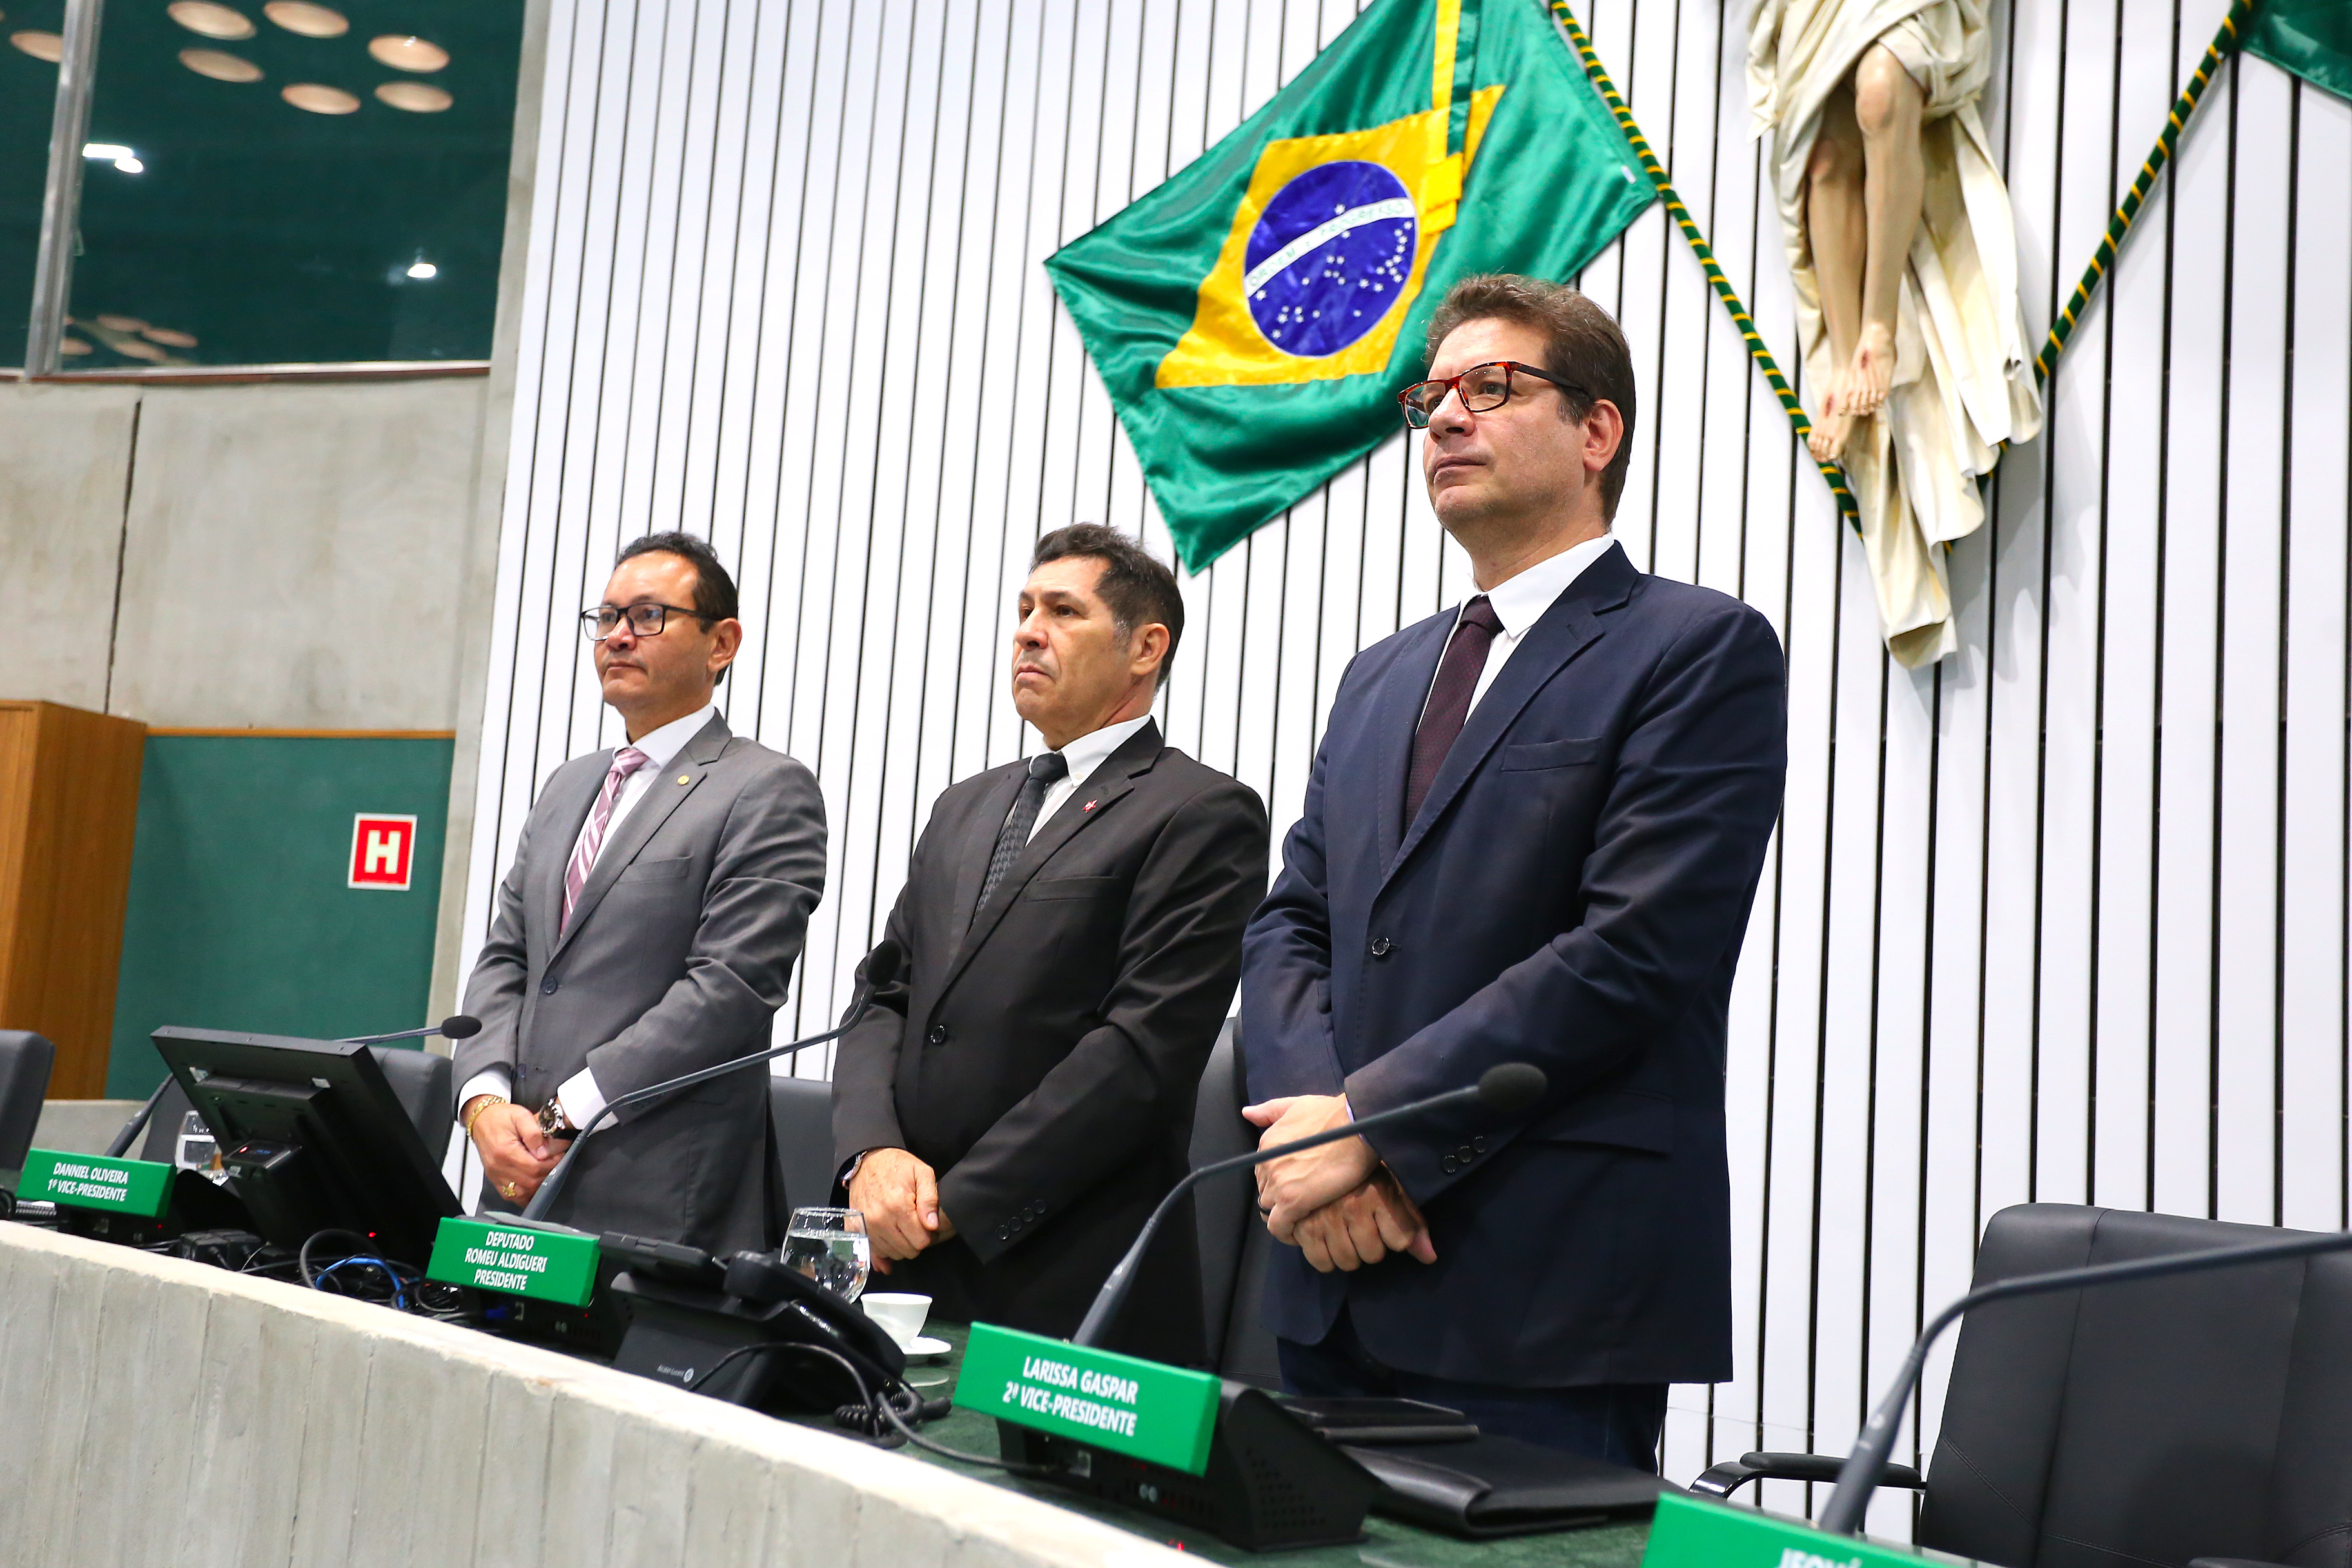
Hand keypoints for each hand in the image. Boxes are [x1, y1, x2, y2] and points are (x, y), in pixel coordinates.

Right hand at [471, 1102, 561, 1205]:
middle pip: (530, 1183)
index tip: (559, 1156)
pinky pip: (512, 1196)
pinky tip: (534, 1184)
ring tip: (546, 1171)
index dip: (551, 1164)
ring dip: (538, 1186)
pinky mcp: (495, 1180)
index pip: (534, 1168)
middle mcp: (498, 1167)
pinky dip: (525, 1194)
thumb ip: (534, 1133)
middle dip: (547, 1175)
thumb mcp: (521, 1116)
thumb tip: (544, 1152)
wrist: (482, 1120)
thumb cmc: (501, 1117)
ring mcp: (495, 1176)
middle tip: (555, 1163)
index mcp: (505, 1151)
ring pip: (521, 1194)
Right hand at [847, 1148, 944, 1262]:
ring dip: (901, 1245)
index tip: (927, 1225)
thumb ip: (930, 1199)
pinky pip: (874, 1252)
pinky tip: (891, 1239)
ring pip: (892, 1254)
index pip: (921, 1241)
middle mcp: (880, 1220)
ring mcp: (866, 1226)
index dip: (929, 1235)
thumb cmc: (897, 1166)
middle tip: (916, 1225)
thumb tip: (932, 1225)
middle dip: (916, 1241)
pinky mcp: (857, 1229)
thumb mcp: (922, 1173)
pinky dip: (884, 1250)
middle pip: (907, 1251)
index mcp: (898, 1206)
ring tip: (903, 1227)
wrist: (868, 1160)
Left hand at [1242, 1093, 1378, 1238]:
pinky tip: (1298, 1234)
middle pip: (1265, 1192)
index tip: (1295, 1187)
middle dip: (1280, 1198)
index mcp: (1266, 1144)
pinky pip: (1278, 1227)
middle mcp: (1266, 1164)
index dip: (1279, 1182)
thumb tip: (1246, 1113)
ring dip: (1284, 1215)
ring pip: (1270, 1210)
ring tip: (1303, 1218)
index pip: (1263, 1173)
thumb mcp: (1297, 1105)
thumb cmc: (1334, 1115)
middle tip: (1302, 1203)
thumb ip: (1270, 1111)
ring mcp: (1278, 1183)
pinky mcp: (1292, 1201)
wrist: (1357, 1127)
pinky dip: (1286, 1233)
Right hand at [1290, 1173, 1436, 1273]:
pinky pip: (1321, 1262)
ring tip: (1346, 1235)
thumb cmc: (1361, 1174)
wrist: (1318, 1154)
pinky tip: (1327, 1241)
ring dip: (1349, 1254)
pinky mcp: (1303, 1227)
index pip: (1400, 1240)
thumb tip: (1429, 1258)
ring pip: (1348, 1261)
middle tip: (1362, 1229)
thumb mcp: (1391, 1189)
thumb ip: (1412, 1224)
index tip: (1386, 1224)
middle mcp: (1352, 1206)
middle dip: (1371, 1247)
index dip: (1395, 1237)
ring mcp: (1326, 1218)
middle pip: (1374, 1255)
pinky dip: (1325, 1258)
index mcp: (1377, 1193)